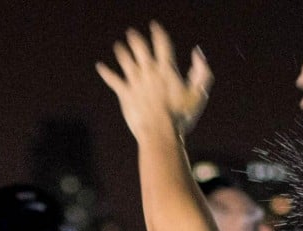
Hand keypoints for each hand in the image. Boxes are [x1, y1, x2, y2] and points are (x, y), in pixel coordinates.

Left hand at [96, 21, 213, 140]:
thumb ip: (201, 73)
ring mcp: (135, 81)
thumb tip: (197, 54)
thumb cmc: (181, 116)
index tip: (154, 27)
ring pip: (125, 60)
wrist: (160, 131)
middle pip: (140, 48)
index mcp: (166, 69)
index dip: (158, 33)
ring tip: (119, 47)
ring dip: (122, 52)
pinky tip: (100, 67)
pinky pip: (113, 79)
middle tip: (132, 34)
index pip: (162, 44)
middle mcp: (149, 71)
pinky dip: (106, 72)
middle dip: (136, 39)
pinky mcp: (125, 93)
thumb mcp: (198, 95)